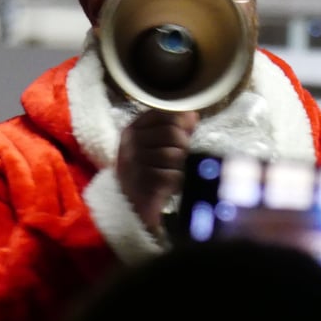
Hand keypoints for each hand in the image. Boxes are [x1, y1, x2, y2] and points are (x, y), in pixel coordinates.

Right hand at [115, 109, 198, 233]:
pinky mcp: (142, 185)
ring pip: (174, 155)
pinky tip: (172, 184)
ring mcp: (134, 165)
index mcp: (132, 130)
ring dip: (181, 165)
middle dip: (183, 144)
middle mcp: (130, 144)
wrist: (128, 206)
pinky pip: (172, 176)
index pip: (163, 114)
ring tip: (176, 171)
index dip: (181, 122)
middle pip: (171, 133)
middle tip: (182, 156)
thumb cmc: (146, 171)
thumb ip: (174, 128)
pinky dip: (177, 180)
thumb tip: (192, 115)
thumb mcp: (156, 145)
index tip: (186, 131)